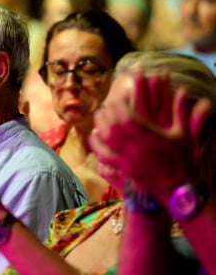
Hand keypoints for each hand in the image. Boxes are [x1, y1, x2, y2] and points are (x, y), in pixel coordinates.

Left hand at [89, 70, 210, 198]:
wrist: (177, 188)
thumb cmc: (181, 158)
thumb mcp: (183, 134)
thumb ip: (181, 111)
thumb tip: (184, 89)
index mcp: (151, 137)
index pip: (128, 118)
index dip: (119, 106)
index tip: (117, 98)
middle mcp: (137, 147)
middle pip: (114, 127)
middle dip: (107, 113)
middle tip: (105, 105)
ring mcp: (128, 159)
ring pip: (107, 140)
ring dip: (99, 125)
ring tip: (99, 115)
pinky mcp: (123, 168)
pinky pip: (104, 156)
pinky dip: (96, 145)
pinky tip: (93, 135)